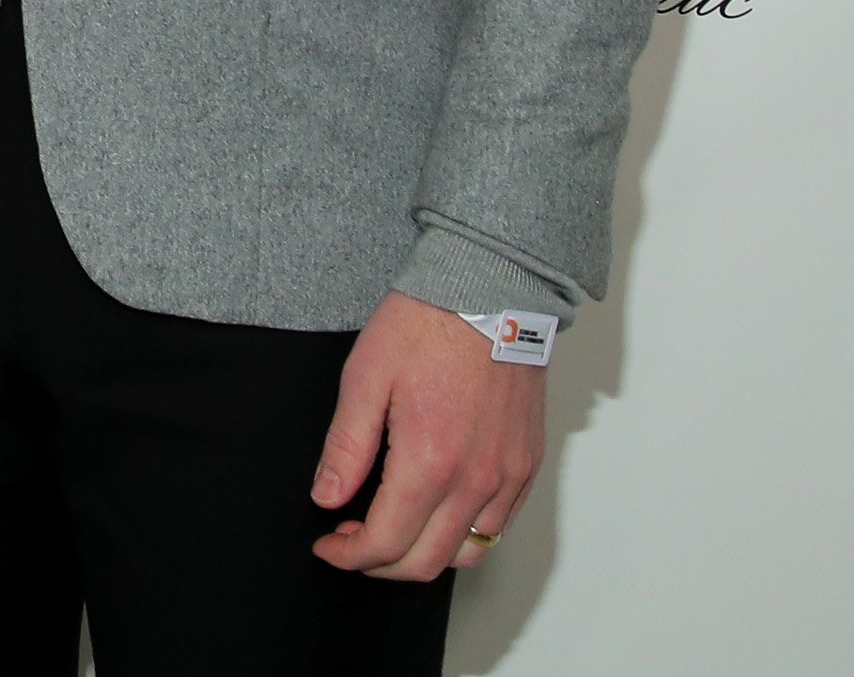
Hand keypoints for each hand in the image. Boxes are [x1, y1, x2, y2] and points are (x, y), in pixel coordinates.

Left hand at [308, 291, 542, 579]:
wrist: (489, 289)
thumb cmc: (426, 324)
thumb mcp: (365, 378)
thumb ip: (346, 447)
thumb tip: (327, 498)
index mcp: (429, 461)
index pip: (385, 543)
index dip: (348, 556)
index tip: (327, 544)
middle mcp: (475, 479)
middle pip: (425, 563)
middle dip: (379, 565)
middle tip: (351, 541)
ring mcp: (507, 475)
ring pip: (468, 553)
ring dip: (424, 553)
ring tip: (393, 525)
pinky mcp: (527, 464)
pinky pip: (498, 525)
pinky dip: (464, 534)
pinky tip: (436, 509)